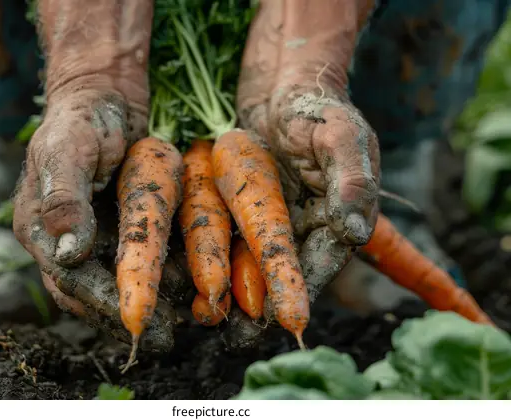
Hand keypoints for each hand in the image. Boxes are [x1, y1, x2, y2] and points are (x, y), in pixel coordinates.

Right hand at [11, 0, 190, 351]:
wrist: (104, 99)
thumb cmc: (84, 118)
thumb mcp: (70, 148)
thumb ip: (65, 196)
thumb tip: (68, 251)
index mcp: (40, 227)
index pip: (68, 279)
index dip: (102, 301)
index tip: (137, 320)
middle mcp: (61, 242)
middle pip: (90, 295)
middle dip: (128, 314)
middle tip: (167, 333)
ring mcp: (89, 238)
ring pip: (112, 286)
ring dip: (146, 303)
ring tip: (184, 318)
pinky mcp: (114, 231)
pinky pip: (133, 265)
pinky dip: (157, 281)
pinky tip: (186, 289)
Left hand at [219, 0, 379, 347]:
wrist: (280, 86)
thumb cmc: (317, 107)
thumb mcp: (340, 135)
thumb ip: (351, 180)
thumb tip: (356, 230)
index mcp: (338, 216)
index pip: (321, 260)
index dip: (300, 287)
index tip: (282, 318)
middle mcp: (306, 226)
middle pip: (283, 272)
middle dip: (261, 303)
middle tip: (237, 334)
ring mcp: (274, 220)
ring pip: (252, 263)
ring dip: (232, 292)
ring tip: (208, 317)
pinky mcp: (244, 210)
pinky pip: (229, 241)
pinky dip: (213, 262)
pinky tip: (192, 284)